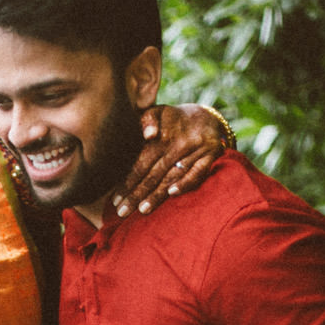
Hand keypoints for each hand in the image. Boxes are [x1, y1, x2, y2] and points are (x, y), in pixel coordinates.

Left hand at [112, 105, 229, 217]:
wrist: (206, 117)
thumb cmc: (172, 120)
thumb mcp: (157, 112)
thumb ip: (146, 121)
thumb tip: (149, 135)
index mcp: (162, 135)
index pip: (141, 163)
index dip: (128, 181)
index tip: (115, 199)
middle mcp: (178, 143)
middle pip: (154, 173)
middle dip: (137, 194)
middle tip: (122, 211)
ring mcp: (195, 150)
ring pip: (172, 176)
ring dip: (157, 194)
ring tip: (142, 210)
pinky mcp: (210, 155)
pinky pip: (198, 172)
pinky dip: (186, 183)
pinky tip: (172, 194)